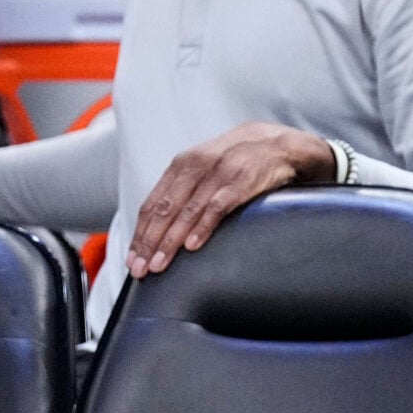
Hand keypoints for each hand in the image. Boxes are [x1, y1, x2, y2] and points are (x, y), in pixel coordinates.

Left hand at [126, 121, 335, 279]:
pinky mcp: (242, 181)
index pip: (152, 204)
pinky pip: (217, 207)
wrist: (280, 144)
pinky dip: (202, 226)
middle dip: (149, 242)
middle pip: (164, 209)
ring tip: (160, 263)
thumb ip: (185, 189)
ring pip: (186, 211)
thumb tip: (160, 223)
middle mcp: (195, 166)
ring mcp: (219, 173)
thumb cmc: (241, 160)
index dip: (140, 233)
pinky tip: (191, 245)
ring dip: (170, 241)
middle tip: (140, 268)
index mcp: (182, 165)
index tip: (132, 258)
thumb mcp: (207, 168)